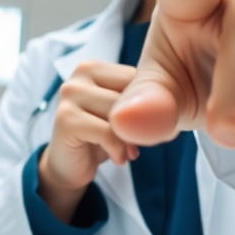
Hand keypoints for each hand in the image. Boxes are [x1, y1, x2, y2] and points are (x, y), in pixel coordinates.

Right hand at [38, 61, 138, 223]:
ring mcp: (69, 95)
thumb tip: (169, 109)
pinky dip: (119, 150)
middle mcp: (79, 74)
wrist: (69, 167)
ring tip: (128, 151)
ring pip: (120, 113)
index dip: (149, 104)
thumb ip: (141, 103)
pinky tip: (118, 158)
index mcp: (94, 67)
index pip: (137, 77)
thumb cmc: (99, 137)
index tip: (149, 126)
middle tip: (137, 143)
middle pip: (130, 94)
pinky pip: (108, 133)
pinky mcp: (65, 119)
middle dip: (139, 123)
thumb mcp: (123, 115)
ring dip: (131, 139)